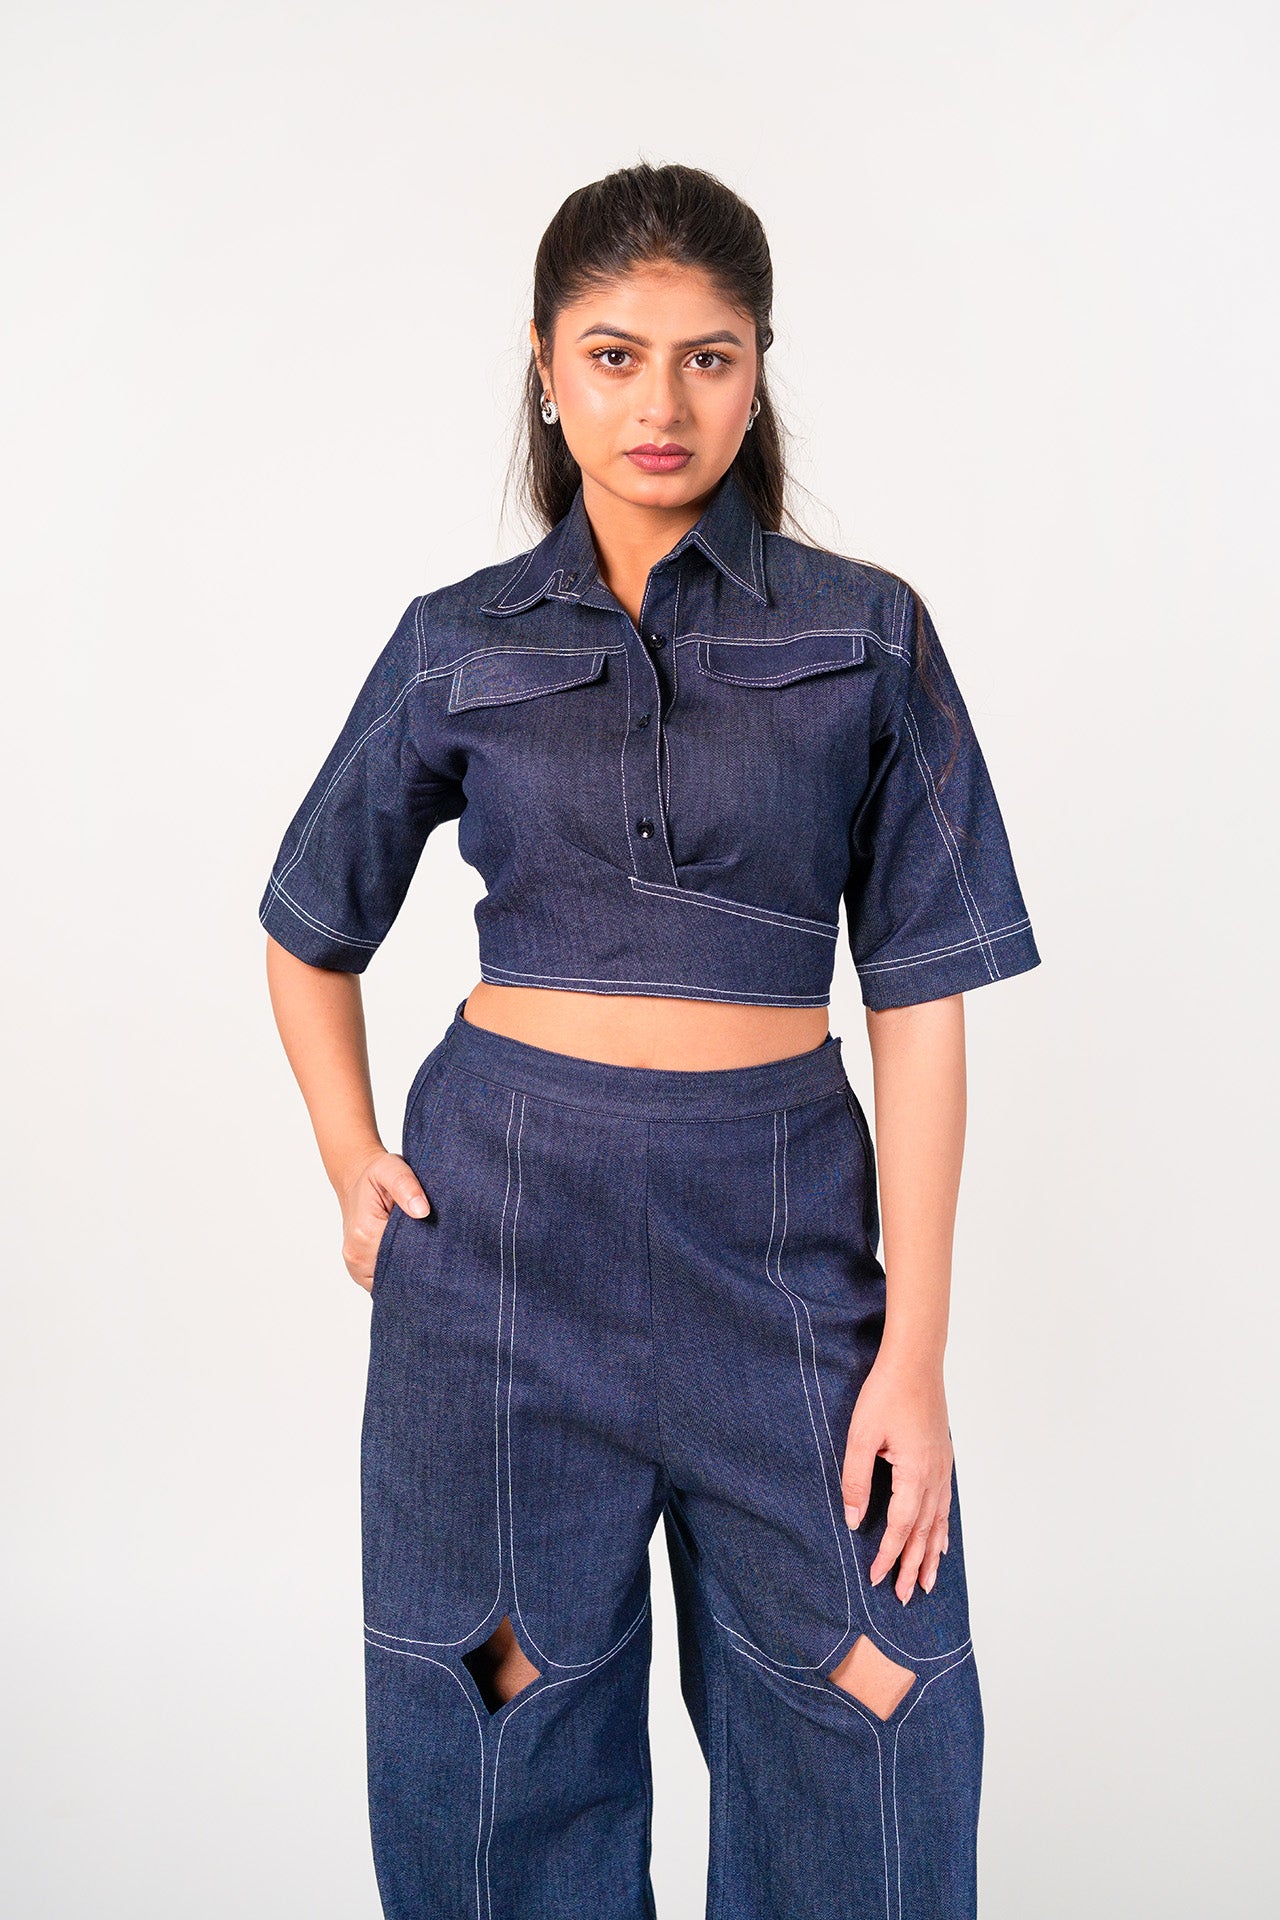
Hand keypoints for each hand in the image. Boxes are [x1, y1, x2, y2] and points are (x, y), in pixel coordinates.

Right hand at [338, 1148, 430, 1293]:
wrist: (356, 1180)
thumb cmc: (376, 1175)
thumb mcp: (392, 1168)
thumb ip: (406, 1186)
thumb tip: (422, 1211)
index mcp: (364, 1233)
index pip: (402, 1257)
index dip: (423, 1252)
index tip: (438, 1241)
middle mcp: (356, 1255)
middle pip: (398, 1273)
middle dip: (418, 1264)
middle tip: (435, 1246)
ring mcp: (356, 1267)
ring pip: (392, 1280)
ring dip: (408, 1269)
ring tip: (421, 1247)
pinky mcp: (361, 1273)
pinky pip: (384, 1281)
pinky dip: (399, 1272)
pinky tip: (409, 1255)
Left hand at [840, 1353, 953, 1604]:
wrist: (916, 1362)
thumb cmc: (886, 1394)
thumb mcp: (861, 1437)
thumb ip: (856, 1480)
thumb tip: (852, 1518)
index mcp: (914, 1474)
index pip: (900, 1526)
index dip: (888, 1555)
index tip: (877, 1579)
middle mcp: (934, 1477)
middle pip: (923, 1532)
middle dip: (913, 1566)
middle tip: (905, 1596)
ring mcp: (943, 1468)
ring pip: (938, 1522)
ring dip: (931, 1554)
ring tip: (927, 1583)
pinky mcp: (943, 1458)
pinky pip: (946, 1504)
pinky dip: (942, 1529)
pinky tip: (942, 1541)